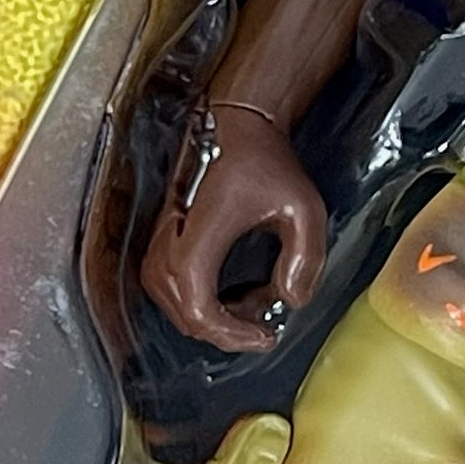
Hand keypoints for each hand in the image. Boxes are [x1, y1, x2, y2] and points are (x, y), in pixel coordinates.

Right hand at [141, 102, 326, 353]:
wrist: (234, 127)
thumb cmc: (264, 163)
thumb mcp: (304, 206)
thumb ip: (307, 256)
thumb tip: (291, 300)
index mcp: (195, 240)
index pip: (201, 314)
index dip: (234, 336)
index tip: (267, 336)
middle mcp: (166, 246)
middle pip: (189, 320)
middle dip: (233, 328)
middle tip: (269, 317)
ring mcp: (157, 247)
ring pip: (180, 310)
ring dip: (220, 316)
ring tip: (259, 298)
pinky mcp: (160, 246)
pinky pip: (176, 293)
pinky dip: (207, 301)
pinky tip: (239, 290)